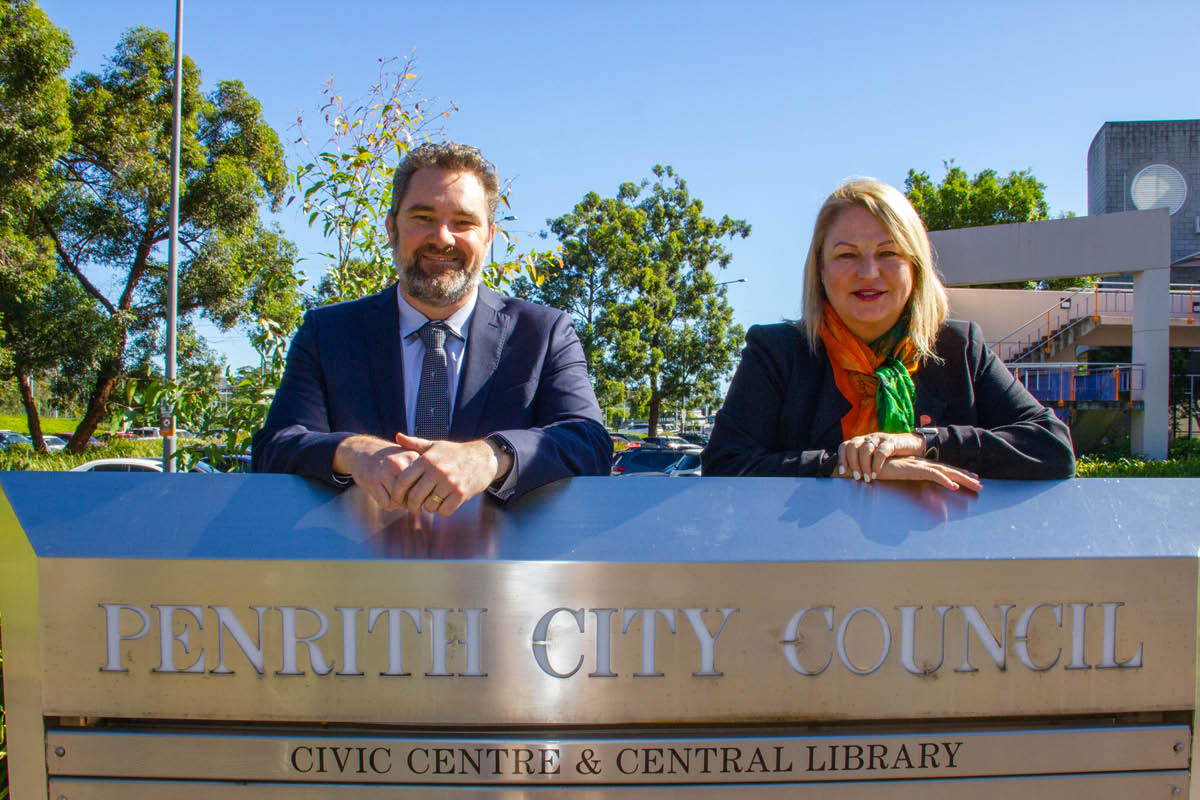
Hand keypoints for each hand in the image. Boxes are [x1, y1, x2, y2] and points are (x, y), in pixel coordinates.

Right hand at [333, 435, 420, 508]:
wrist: (362, 449)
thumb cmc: (389, 458)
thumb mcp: (407, 457)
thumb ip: (420, 473)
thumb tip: (428, 499)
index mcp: (412, 457)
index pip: (424, 484)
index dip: (422, 493)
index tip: (418, 495)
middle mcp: (400, 464)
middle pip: (413, 494)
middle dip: (410, 501)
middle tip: (406, 499)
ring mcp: (385, 472)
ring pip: (399, 501)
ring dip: (398, 504)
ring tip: (394, 497)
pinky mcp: (373, 481)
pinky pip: (386, 503)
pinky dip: (386, 504)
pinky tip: (384, 496)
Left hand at [388, 432, 511, 516]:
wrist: (484, 458)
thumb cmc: (455, 453)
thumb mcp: (435, 445)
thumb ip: (414, 443)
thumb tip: (397, 436)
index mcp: (427, 460)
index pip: (403, 480)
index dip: (397, 493)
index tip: (398, 499)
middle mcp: (437, 471)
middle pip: (415, 497)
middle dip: (411, 506)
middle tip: (413, 507)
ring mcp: (450, 483)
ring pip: (429, 506)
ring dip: (429, 508)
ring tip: (431, 502)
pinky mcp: (461, 493)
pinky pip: (444, 511)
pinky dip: (442, 510)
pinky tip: (443, 503)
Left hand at [837, 432, 922, 481]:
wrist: (913, 445)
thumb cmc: (891, 455)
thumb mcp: (874, 457)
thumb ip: (862, 463)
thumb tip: (849, 476)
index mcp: (861, 442)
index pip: (845, 446)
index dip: (842, 458)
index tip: (842, 472)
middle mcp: (868, 438)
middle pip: (852, 446)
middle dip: (852, 463)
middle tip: (857, 477)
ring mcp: (879, 439)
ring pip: (865, 449)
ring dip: (864, 465)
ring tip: (867, 478)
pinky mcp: (891, 442)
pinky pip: (881, 452)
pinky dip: (876, 464)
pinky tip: (876, 474)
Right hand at [868, 455, 980, 491]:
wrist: (864, 463)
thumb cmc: (875, 470)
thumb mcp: (893, 478)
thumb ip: (901, 484)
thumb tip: (908, 497)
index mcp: (916, 466)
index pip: (940, 469)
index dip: (954, 474)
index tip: (967, 479)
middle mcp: (920, 464)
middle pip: (947, 469)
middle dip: (965, 476)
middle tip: (979, 483)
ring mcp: (917, 466)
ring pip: (945, 471)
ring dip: (962, 478)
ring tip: (976, 485)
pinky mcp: (912, 469)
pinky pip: (933, 475)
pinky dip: (945, 480)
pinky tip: (955, 487)